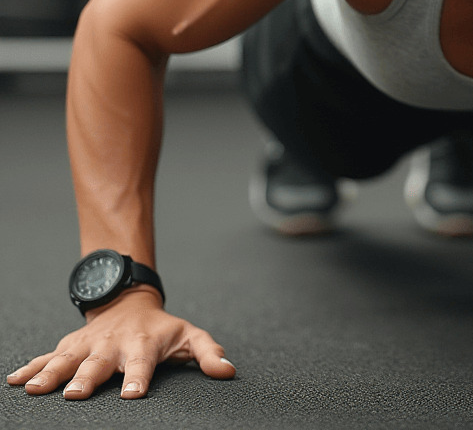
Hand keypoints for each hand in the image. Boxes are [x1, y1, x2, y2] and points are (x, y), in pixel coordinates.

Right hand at [5, 286, 234, 400]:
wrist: (130, 301)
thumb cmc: (161, 328)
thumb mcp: (189, 336)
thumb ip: (207, 353)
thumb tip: (228, 370)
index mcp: (143, 344)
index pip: (143, 363)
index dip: (139, 378)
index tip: (133, 395)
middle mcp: (113, 344)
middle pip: (99, 364)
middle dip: (87, 377)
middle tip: (76, 393)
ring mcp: (89, 344)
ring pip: (67, 359)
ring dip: (51, 373)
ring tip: (34, 389)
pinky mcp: (70, 345)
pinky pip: (47, 357)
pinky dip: (30, 367)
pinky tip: (14, 381)